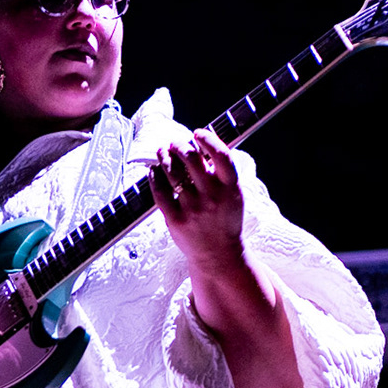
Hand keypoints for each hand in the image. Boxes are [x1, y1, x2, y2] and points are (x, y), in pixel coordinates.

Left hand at [151, 128, 246, 270]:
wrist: (219, 255)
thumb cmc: (225, 221)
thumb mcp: (233, 196)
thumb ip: (221, 174)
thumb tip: (201, 148)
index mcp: (231, 188)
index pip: (221, 155)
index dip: (208, 139)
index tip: (197, 132)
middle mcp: (212, 196)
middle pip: (191, 159)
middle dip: (179, 146)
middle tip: (174, 143)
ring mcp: (193, 208)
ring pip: (173, 173)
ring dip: (164, 158)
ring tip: (162, 152)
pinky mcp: (176, 219)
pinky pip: (160, 192)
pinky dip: (154, 178)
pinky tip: (154, 171)